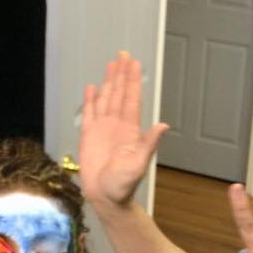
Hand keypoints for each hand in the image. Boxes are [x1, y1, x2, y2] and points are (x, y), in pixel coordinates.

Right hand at [79, 52, 168, 213]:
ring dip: (108, 82)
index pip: (132, 99)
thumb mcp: (139, 164)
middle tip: (124, 55)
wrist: (106, 198)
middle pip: (119, 94)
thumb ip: (149, 144)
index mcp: (130, 130)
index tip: (134, 63)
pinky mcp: (88, 137)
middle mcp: (117, 125)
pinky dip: (90, 100)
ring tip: (111, 65)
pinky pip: (89, 114)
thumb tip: (163, 125)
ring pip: (106, 100)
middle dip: (122, 74)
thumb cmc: (124, 185)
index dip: (132, 81)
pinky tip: (92, 88)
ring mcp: (102, 129)